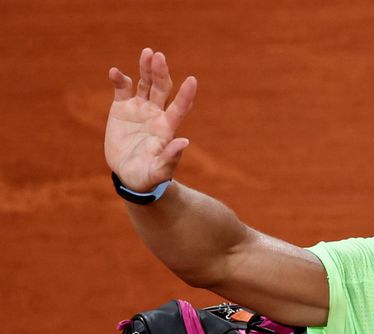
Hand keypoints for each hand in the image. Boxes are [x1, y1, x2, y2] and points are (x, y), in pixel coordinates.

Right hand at [105, 48, 196, 191]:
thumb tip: (185, 142)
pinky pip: (121, 89)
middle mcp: (156, 113)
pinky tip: (114, 72)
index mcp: (167, 128)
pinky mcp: (122, 107)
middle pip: (162, 88)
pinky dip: (119, 79)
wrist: (129, 175)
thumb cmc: (148, 176)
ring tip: (148, 53)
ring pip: (145, 83)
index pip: (179, 107)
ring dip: (146, 68)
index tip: (193, 80)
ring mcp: (139, 108)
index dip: (186, 95)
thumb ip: (170, 158)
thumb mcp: (159, 171)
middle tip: (159, 57)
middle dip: (161, 73)